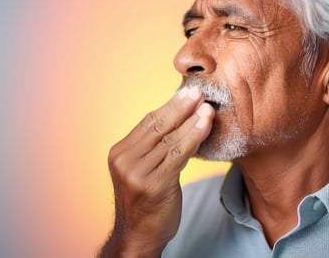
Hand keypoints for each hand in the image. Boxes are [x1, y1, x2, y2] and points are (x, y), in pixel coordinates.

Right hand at [100, 87, 214, 256]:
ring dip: (192, 120)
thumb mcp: (145, 169)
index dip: (171, 106)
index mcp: (120, 152)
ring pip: (170, 139)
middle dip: (181, 107)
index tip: (189, 93)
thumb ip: (155, 147)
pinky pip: (178, 154)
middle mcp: (124, 160)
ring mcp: (136, 172)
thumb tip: (181, 117)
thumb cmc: (147, 202)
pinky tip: (206, 125)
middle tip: (200, 91)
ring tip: (208, 106)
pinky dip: (194, 137)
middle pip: (157, 126)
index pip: (148, 122)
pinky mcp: (153, 184)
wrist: (139, 237)